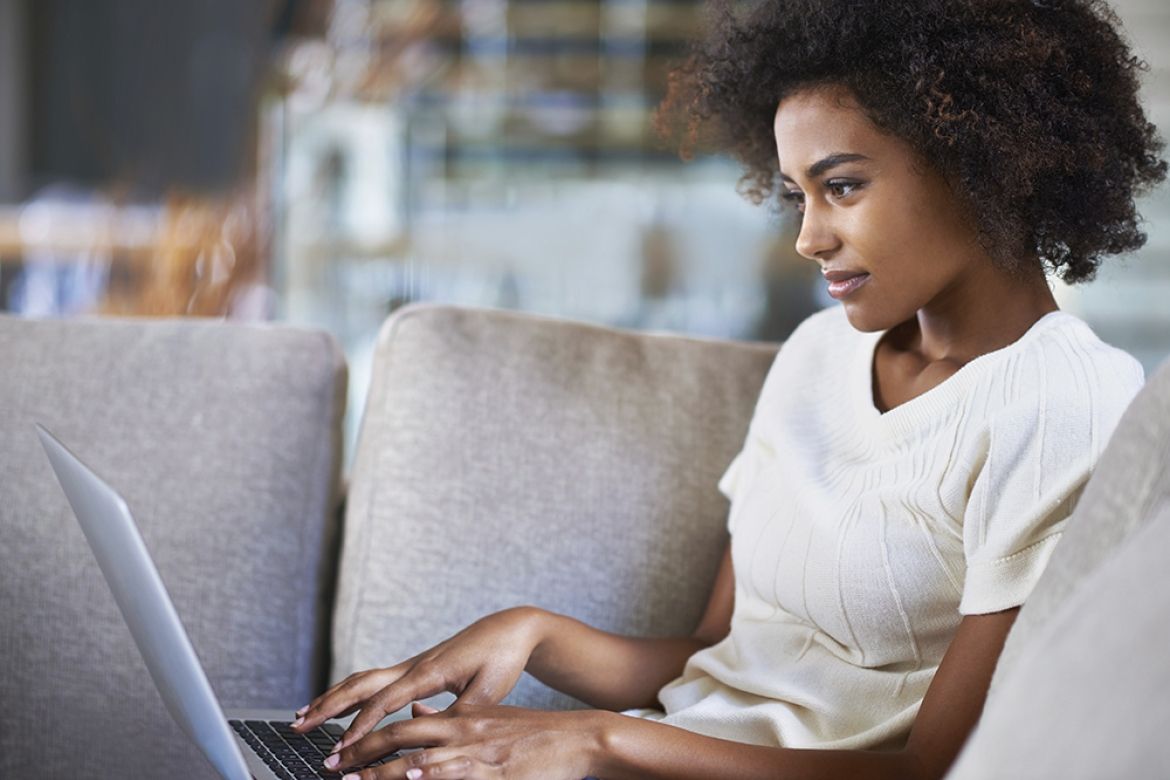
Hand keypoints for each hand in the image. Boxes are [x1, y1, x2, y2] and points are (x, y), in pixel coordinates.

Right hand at [294, 607, 546, 747]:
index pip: (385, 702)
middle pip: (360, 685)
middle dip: (328, 707)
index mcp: (428, 672)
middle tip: (298, 727)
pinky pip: (374, 680)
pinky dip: (351, 693)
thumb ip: (461, 713)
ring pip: (362, 680)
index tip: (340, 749)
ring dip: (332, 698)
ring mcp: (411, 664)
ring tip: (303, 716)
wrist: (509, 629)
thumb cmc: (501, 659)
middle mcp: (413, 665)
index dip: (360, 727)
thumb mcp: (488, 691)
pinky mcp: (415, 667)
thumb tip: (432, 731)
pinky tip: (338, 705)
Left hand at [321, 702, 601, 779]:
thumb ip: (450, 716)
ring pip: (422, 759)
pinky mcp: (497, 771)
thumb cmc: (534, 734)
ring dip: (384, 772)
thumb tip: (416, 713)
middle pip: (402, 737)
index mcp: (460, 718)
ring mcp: (478, 751)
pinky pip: (457, 774)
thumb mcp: (488, 717)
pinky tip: (413, 778)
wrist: (578, 737)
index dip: (368, 737)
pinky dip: (432, 776)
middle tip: (331, 767)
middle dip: (363, 754)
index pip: (403, 725)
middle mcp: (464, 730)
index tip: (340, 751)